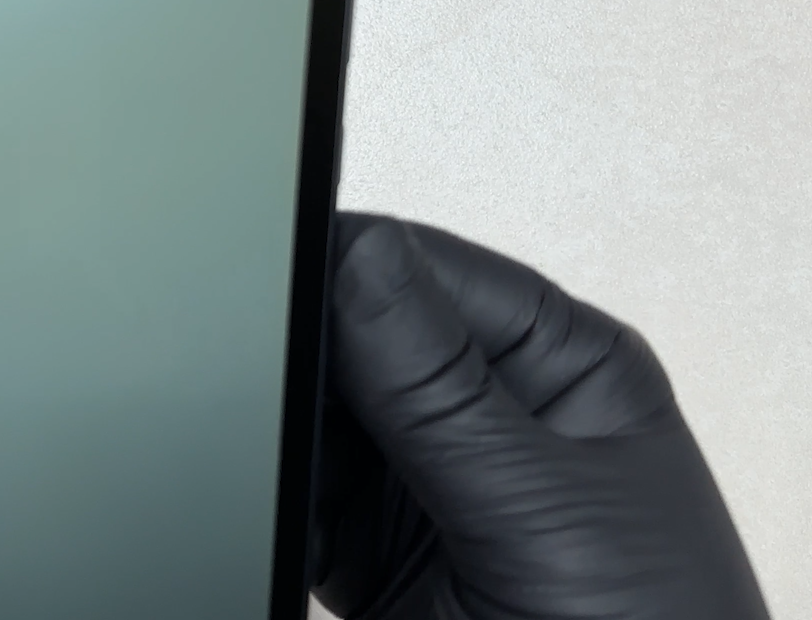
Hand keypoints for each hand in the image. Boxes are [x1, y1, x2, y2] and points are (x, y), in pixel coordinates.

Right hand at [308, 213, 768, 619]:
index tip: (272, 262)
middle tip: (251, 373)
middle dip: (301, 358)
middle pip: (356, 340)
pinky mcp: (369, 556)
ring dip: (278, 431)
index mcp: (560, 368)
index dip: (347, 261)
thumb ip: (438, 384)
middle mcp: (487, 415)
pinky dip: (269, 498)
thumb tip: (361, 254)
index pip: (429, 272)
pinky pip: (294, 498)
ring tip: (265, 452)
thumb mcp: (541, 506)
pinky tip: (265, 503)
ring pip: (313, 419)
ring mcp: (423, 486)